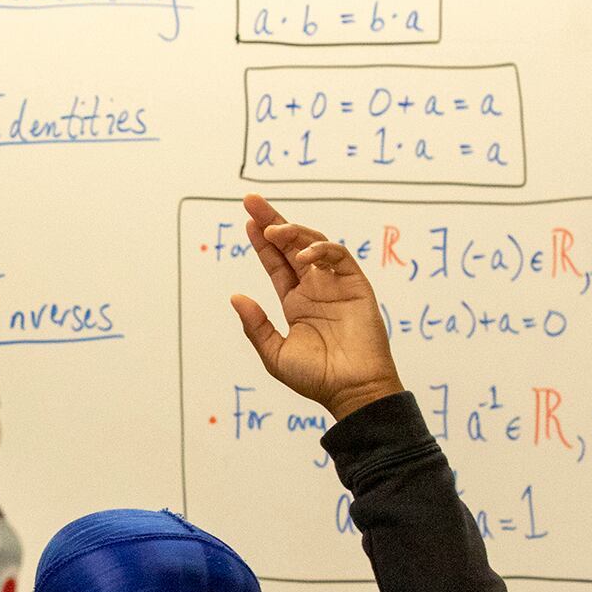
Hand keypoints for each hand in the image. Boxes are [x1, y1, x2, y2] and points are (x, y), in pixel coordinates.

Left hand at [228, 194, 404, 421]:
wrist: (352, 391)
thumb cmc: (316, 378)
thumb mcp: (274, 354)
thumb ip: (256, 325)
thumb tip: (235, 296)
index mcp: (296, 302)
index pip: (277, 263)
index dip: (263, 242)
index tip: (248, 222)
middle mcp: (315, 288)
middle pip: (292, 245)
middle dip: (273, 221)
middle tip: (251, 200)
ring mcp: (336, 285)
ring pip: (314, 244)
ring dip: (293, 232)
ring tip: (272, 229)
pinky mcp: (356, 286)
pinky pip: (339, 257)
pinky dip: (321, 250)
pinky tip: (304, 255)